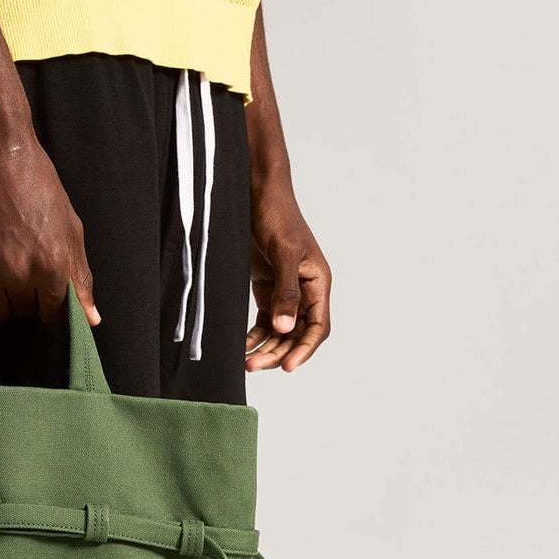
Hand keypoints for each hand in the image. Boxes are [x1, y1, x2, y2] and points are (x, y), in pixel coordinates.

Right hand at [0, 115, 98, 326]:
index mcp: (51, 265)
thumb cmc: (32, 180)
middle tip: (22, 263)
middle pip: (23, 313)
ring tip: (2, 263)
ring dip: (0, 295)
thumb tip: (91, 318)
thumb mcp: (69, 226)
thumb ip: (79, 276)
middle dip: (26, 296)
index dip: (51, 302)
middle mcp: (18, 272)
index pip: (53, 314)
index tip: (45, 287)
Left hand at [246, 181, 330, 372]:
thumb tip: (285, 328)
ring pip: (279, 331)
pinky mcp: (266, 287)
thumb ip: (285, 292)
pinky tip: (241, 347)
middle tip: (254, 366)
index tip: (287, 367)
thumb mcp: (284, 252)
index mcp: (317, 282)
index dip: (304, 349)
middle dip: (278, 352)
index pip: (317, 326)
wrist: (257, 192)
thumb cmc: (277, 215)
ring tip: (246, 363)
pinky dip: (254, 335)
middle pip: (296, 334)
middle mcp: (304, 290)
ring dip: (265, 348)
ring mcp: (285, 290)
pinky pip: (263, 320)